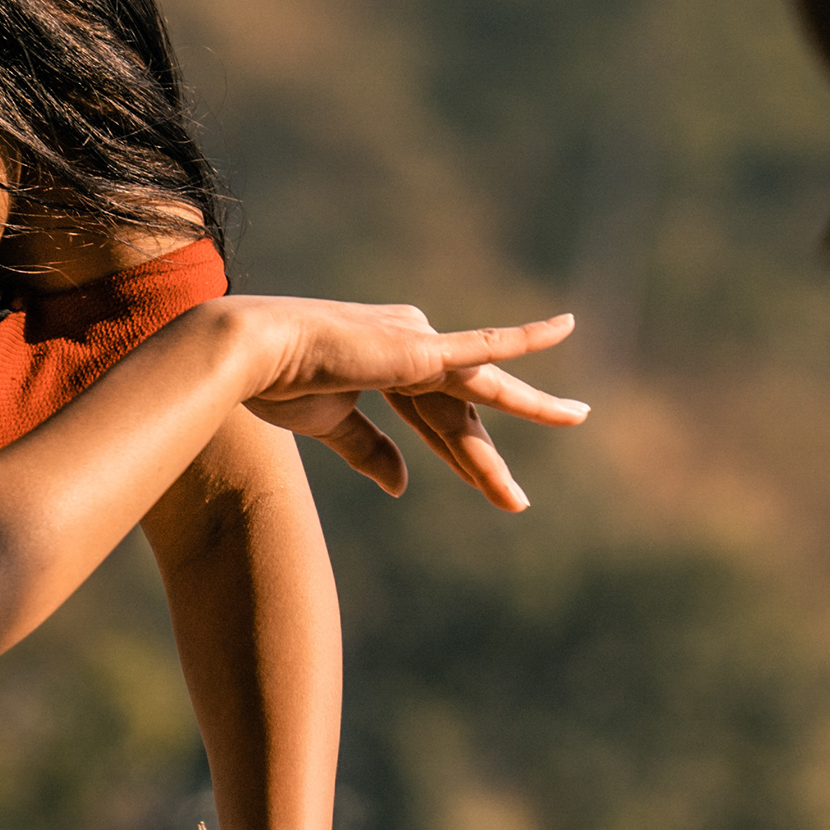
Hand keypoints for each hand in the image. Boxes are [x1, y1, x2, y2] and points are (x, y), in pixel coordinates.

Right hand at [225, 299, 585, 510]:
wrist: (252, 356)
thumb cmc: (278, 383)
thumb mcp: (330, 424)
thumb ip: (370, 450)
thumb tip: (401, 484)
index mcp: (389, 357)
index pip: (436, 416)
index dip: (458, 456)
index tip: (488, 488)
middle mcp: (412, 341)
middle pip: (461, 413)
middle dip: (484, 461)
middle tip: (516, 503)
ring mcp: (419, 340)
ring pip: (480, 393)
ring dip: (527, 410)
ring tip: (577, 418)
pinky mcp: (420, 347)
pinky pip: (484, 345)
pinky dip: (524, 337)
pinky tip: (565, 326)